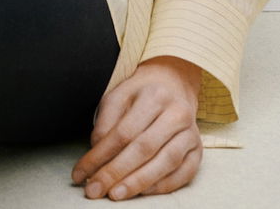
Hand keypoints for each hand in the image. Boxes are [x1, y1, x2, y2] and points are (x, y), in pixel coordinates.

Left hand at [71, 56, 202, 199]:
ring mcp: (191, 134)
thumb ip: (106, 122)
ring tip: (115, 194)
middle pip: (144, 149)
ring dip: (138, 183)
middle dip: (116, 173)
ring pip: (165, 163)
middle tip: (95, 189)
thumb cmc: (141, 93)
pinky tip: (141, 192)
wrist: (173, 84)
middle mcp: (177, 114)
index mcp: (154, 96)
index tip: (81, 173)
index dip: (100, 156)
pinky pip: (182, 175)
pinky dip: (161, 186)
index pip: (123, 132)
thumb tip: (96, 153)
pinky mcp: (198, 151)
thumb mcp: (118, 96)